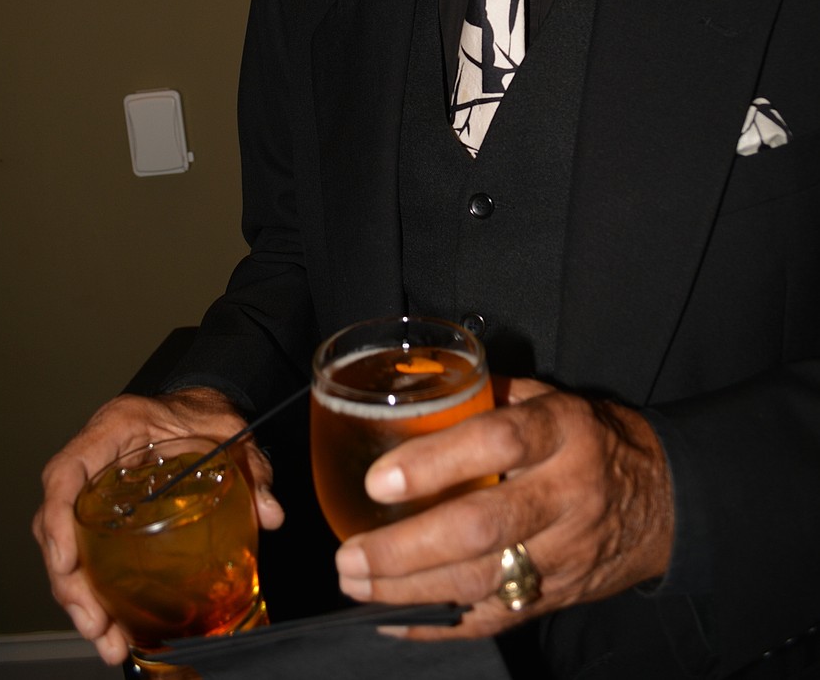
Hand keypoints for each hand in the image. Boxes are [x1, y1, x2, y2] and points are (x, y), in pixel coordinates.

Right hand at [32, 388, 283, 663]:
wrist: (200, 407)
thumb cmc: (206, 414)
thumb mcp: (232, 432)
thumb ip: (252, 468)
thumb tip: (271, 513)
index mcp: (116, 427)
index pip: (65, 471)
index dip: (57, 518)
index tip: (67, 563)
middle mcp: (95, 457)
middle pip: (57, 523)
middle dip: (70, 581)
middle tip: (96, 625)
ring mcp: (94, 486)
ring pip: (67, 546)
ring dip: (81, 598)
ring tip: (108, 640)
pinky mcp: (103, 512)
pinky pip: (86, 553)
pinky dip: (96, 591)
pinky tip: (114, 624)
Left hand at [335, 378, 673, 639]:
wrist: (662, 500)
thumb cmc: (588, 437)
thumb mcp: (548, 398)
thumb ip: (486, 397)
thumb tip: (410, 391)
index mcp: (561, 431)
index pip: (497, 443)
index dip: (436, 462)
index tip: (379, 480)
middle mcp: (566, 493)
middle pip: (484, 527)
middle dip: (408, 548)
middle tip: (350, 554)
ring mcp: (565, 552)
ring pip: (483, 581)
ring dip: (410, 589)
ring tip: (356, 582)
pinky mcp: (559, 595)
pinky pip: (494, 618)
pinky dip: (438, 622)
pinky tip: (390, 617)